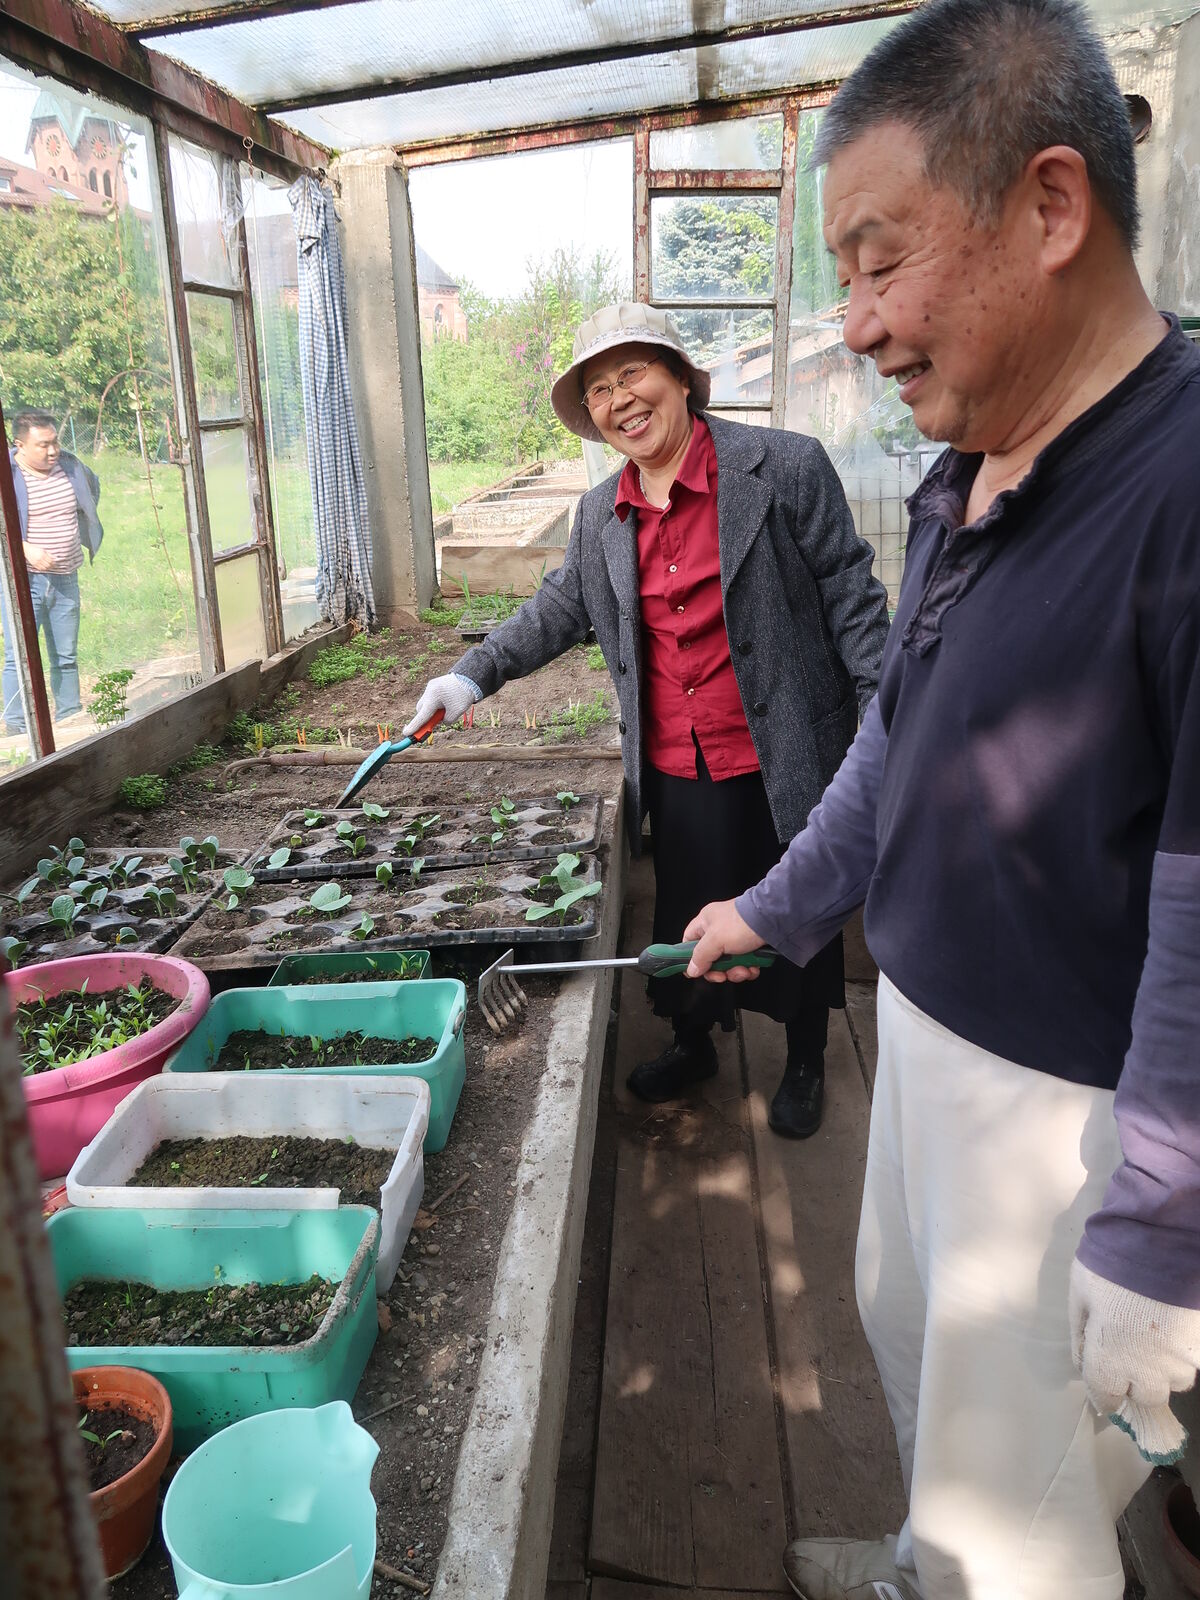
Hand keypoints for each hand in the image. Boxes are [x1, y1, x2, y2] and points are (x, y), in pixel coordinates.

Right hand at [23, 544, 53, 572]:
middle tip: (53, 566)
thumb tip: (55, 558)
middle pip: (48, 565)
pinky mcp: (34, 565)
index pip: (50, 561)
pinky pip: (40, 569)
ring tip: (49, 566)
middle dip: (51, 566)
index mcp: (43, 555)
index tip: (55, 563)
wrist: (27, 550)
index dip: (53, 563)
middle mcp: (39, 559)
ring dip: (48, 568)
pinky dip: (43, 569)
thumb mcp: (44, 550)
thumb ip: (50, 555)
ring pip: (44, 568)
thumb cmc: (36, 549)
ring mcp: (36, 562)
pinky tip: (45, 567)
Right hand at [402, 673, 479, 736]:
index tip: (406, 734)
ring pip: (425, 703)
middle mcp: (429, 691)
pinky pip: (430, 697)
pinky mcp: (433, 684)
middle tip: (435, 722)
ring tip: (447, 708)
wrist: (470, 678)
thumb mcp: (456, 713)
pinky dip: (435, 703)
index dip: (414, 727)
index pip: (422, 716)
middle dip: (426, 717)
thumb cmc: (463, 695)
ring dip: (431, 710)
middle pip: (421, 709)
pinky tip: (446, 701)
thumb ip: (445, 720)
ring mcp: (430, 686)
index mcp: (433, 698)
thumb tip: (439, 721)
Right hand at [682, 898, 765, 982]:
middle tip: (724, 975)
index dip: (689, 958)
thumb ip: (701, 956)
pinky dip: (748, 968)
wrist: (774, 920)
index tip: (695, 972)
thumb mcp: (715, 940)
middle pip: (710, 957)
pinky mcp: (750, 945)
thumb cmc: (742, 923)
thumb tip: (692, 969)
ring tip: (744, 970)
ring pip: (728, 963)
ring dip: (735, 971)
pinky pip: (744, 962)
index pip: (689, 941)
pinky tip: (753, 968)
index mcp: (705, 921)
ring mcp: (735, 937)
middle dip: (718, 970)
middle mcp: (719, 929)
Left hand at [1069, 1257, 1199, 1463]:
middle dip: (1136, 1383)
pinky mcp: (1198, 1347)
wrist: (1156, 1245)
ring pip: (1173, 1382)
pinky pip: (1191, 1362)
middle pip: (1145, 1397)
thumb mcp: (1079, 1296)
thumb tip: (1081, 1362)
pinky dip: (1181, 1354)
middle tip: (1128, 1356)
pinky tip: (1171, 1330)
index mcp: (1108, 1362)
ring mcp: (1177, 1361)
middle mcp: (1146, 1372)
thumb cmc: (1109, 1267)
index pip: (1106, 1398)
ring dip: (1162, 1370)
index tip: (1103, 1383)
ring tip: (1153, 1340)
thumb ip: (1079, 1335)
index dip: (1103, 1392)